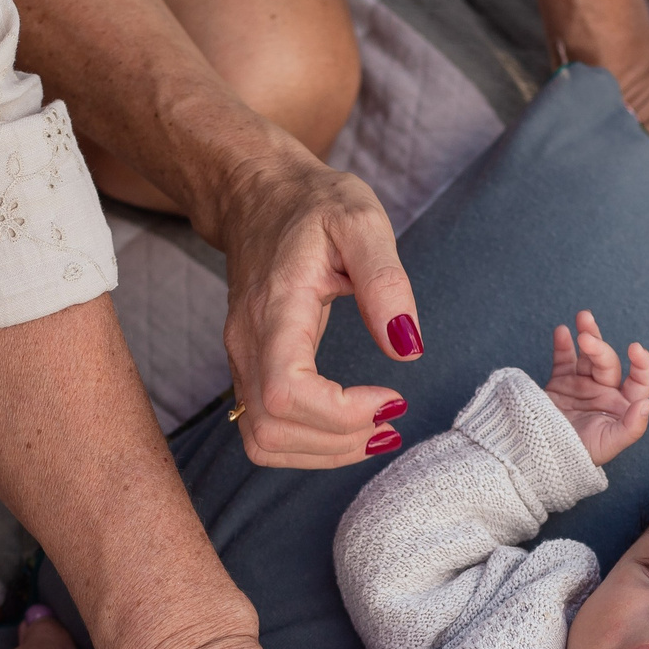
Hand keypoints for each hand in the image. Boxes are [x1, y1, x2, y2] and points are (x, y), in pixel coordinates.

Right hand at [211, 146, 423, 468]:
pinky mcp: (248, 372)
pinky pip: (264, 433)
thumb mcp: (362, 220)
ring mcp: (241, 362)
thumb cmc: (312, 205)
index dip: (340, 413)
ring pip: (263, 441)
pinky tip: (350, 427)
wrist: (258, 196)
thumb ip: (385, 281)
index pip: (286, 393)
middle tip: (392, 419)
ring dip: (324, 453)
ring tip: (377, 431)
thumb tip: (407, 348)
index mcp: (275, 309)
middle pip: (272, 429)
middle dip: (339, 441)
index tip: (392, 397)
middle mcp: (246, 343)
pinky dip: (309, 447)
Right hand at [544, 311, 648, 465]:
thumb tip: (647, 403)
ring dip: (587, 335)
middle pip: (608, 362)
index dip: (641, 363)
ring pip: (588, 355)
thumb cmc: (579, 456)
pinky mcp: (560, 383)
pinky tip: (562, 331)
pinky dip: (563, 345)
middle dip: (599, 346)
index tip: (635, 349)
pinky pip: (564, 359)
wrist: (540, 458)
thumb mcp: (609, 445)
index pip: (639, 380)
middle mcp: (605, 392)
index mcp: (622, 405)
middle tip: (586, 337)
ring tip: (583, 318)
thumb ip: (631, 427)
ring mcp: (582, 385)